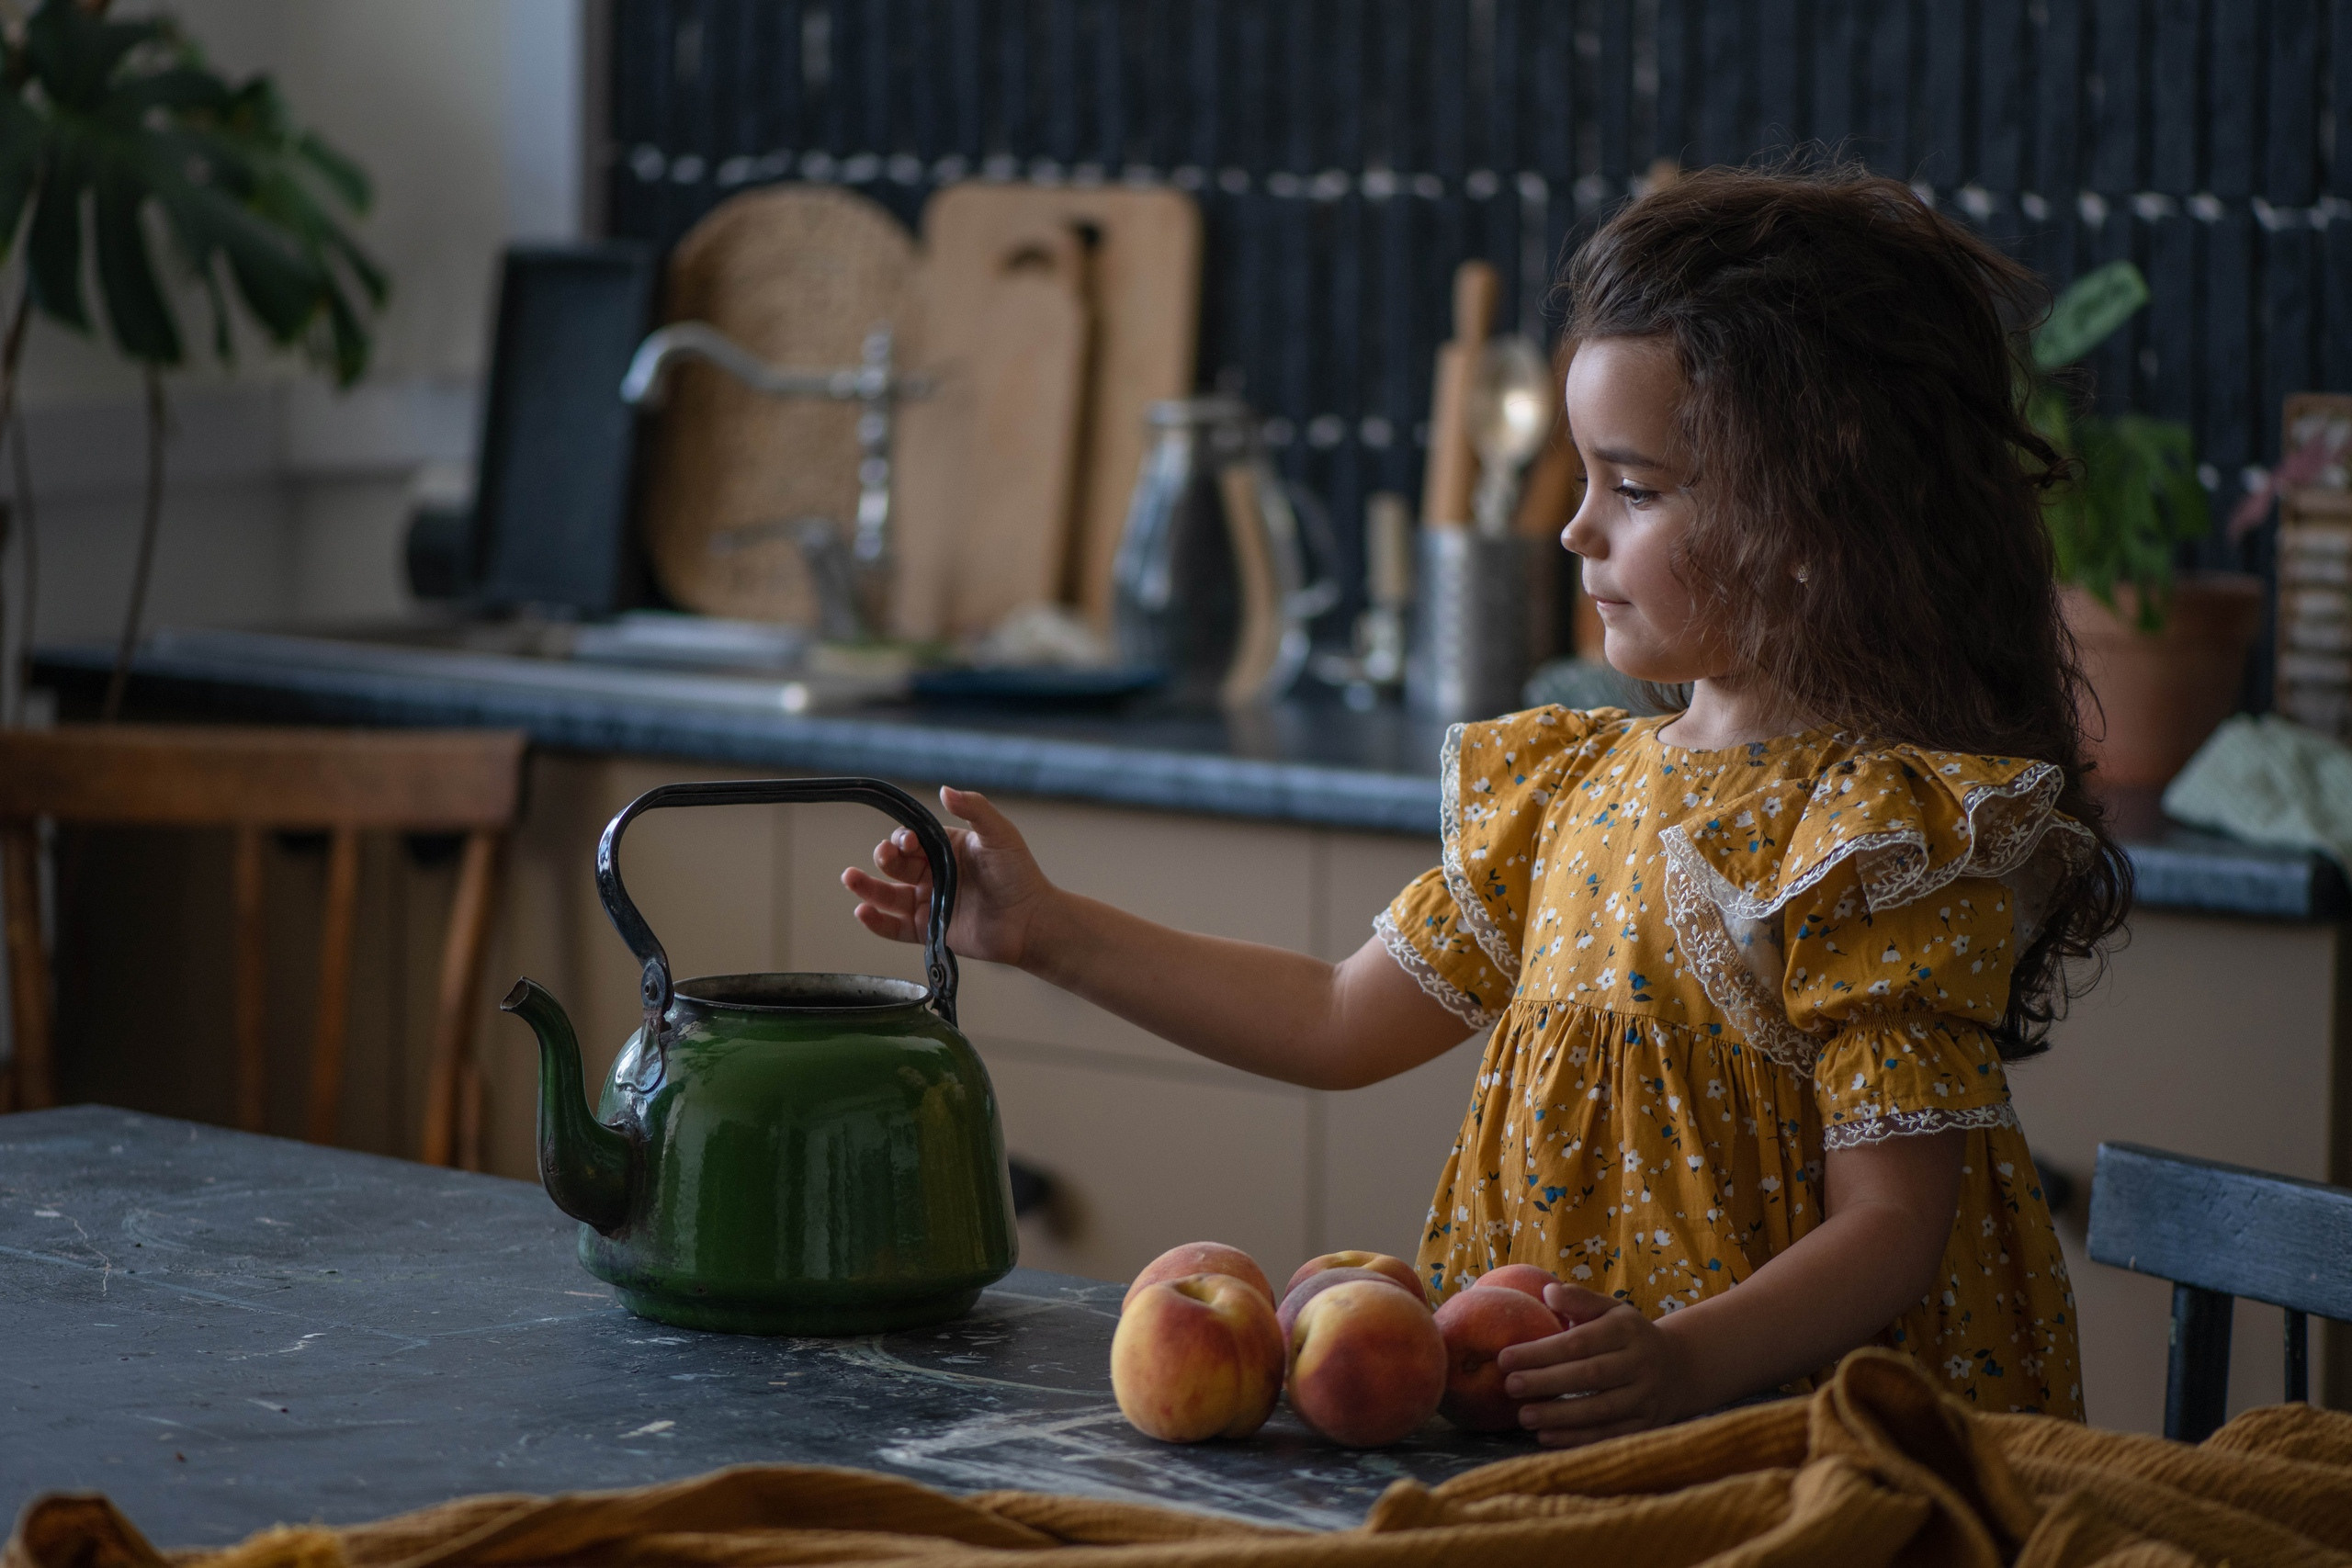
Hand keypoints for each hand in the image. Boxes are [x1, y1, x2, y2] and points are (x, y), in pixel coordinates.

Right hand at [841, 787, 1056, 967]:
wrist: (1031, 920)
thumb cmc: (1019, 874)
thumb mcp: (999, 834)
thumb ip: (974, 809)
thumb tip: (944, 789)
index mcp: (945, 849)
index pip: (912, 839)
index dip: (903, 838)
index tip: (907, 841)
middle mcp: (933, 875)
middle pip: (895, 864)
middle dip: (885, 857)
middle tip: (886, 856)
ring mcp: (929, 903)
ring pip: (888, 894)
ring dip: (866, 886)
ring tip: (849, 878)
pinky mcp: (928, 931)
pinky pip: (895, 927)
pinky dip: (877, 921)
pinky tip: (862, 910)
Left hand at [1494, 1284, 1693, 1446]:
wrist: (1678, 1368)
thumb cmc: (1627, 1335)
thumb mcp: (1610, 1309)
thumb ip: (1579, 1300)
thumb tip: (1547, 1292)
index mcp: (1627, 1330)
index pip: (1580, 1342)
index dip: (1541, 1351)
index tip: (1505, 1357)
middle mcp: (1640, 1363)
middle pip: (1590, 1375)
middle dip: (1546, 1382)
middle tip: (1509, 1386)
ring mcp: (1646, 1396)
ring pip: (1601, 1409)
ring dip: (1560, 1415)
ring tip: (1524, 1416)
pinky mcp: (1645, 1424)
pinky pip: (1609, 1434)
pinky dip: (1577, 1438)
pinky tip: (1547, 1437)